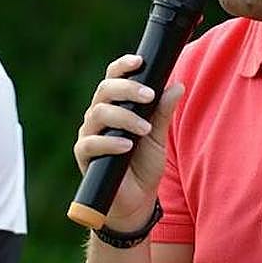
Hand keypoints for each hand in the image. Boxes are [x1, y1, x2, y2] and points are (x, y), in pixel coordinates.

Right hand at [73, 54, 184, 229]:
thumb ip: (163, 112)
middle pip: (104, 90)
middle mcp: (98, 116)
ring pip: (98, 113)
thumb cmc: (144, 165)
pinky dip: (110, 142)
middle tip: (149, 96)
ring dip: (124, 117)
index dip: (123, 66)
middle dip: (127, 89)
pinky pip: (90, 143)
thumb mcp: (158, 137)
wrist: (136, 201)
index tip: (140, 61)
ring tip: (145, 128)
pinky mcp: (84, 156)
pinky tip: (127, 145)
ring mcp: (89, 134)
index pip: (113, 77)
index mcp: (115, 105)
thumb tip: (177, 85)